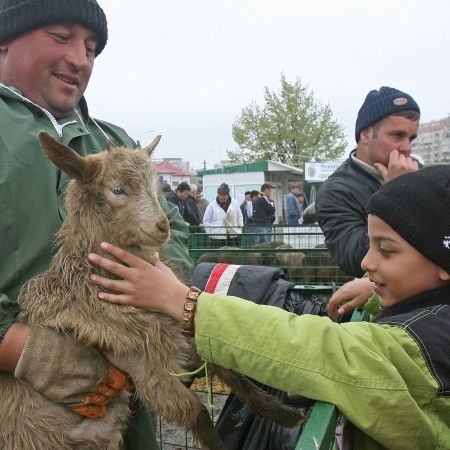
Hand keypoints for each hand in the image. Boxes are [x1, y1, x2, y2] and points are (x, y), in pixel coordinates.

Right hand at [15, 326, 131, 418]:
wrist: (39, 354)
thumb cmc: (63, 343)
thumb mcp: (87, 344)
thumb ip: (100, 353)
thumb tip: (110, 350)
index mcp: (101, 367)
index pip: (120, 380)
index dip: (124, 382)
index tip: (126, 382)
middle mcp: (94, 382)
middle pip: (112, 392)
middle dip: (115, 390)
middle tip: (115, 388)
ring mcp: (82, 393)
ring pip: (102, 401)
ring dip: (106, 399)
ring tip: (107, 395)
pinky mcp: (69, 401)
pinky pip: (88, 411)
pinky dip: (96, 411)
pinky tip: (100, 410)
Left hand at [88, 242, 187, 319]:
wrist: (173, 298)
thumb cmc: (170, 282)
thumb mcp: (163, 268)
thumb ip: (156, 261)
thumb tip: (154, 254)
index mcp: (142, 266)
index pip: (124, 255)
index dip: (113, 249)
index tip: (102, 244)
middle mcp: (135, 276)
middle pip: (114, 268)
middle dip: (101, 261)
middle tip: (90, 256)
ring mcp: (132, 289)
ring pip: (112, 284)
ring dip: (100, 280)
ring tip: (91, 276)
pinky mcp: (133, 300)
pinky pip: (117, 299)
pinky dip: (107, 297)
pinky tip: (99, 294)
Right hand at [327, 278, 373, 321]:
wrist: (372, 282)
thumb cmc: (366, 293)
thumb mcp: (358, 302)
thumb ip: (348, 307)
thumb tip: (339, 312)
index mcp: (343, 293)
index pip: (332, 302)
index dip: (330, 309)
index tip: (333, 317)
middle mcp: (342, 289)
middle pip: (332, 298)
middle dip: (332, 307)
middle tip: (336, 315)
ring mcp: (344, 286)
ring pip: (336, 295)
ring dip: (335, 303)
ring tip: (339, 310)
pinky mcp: (347, 285)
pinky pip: (339, 292)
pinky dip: (338, 299)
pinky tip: (344, 302)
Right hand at [374, 150, 418, 181]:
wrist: (402, 193)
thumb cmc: (392, 185)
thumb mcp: (385, 177)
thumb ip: (381, 169)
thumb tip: (375, 163)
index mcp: (393, 165)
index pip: (395, 152)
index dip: (394, 155)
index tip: (394, 160)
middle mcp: (401, 164)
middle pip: (402, 155)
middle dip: (400, 159)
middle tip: (399, 167)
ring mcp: (409, 166)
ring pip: (409, 158)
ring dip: (407, 162)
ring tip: (404, 169)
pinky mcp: (416, 169)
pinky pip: (415, 162)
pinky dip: (412, 165)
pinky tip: (409, 171)